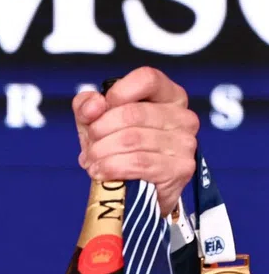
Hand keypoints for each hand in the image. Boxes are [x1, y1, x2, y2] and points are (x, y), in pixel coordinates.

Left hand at [73, 66, 198, 215]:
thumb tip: (93, 105)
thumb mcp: (98, 125)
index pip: (147, 78)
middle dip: (100, 131)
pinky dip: (111, 167)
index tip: (98, 114)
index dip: (116, 94)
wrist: (135, 195)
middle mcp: (183, 116)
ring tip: (92, 162)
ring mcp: (185, 143)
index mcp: (169, 96)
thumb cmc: (120, 153)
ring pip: (131, 139)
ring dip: (101, 153)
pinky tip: (101, 172)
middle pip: (132, 113)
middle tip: (89, 148)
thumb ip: (88, 107)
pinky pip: (138, 163)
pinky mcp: (181, 169)